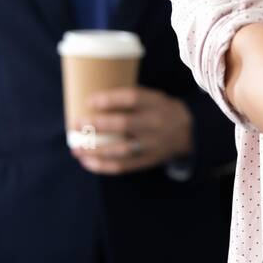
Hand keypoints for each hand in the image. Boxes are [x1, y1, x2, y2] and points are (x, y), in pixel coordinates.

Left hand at [71, 86, 192, 174]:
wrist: (187, 132)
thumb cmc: (159, 110)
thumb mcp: (152, 97)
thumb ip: (129, 99)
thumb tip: (90, 101)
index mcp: (156, 103)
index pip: (133, 98)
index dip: (110, 99)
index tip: (89, 100)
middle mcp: (156, 124)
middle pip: (124, 124)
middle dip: (97, 125)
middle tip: (75, 123)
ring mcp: (153, 144)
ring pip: (121, 150)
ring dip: (96, 150)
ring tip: (76, 149)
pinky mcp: (148, 160)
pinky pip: (124, 166)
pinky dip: (103, 166)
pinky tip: (87, 162)